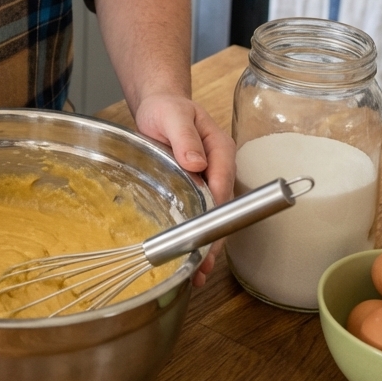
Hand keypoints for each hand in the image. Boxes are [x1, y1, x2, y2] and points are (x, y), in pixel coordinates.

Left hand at [132, 93, 235, 287]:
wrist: (159, 107)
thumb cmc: (167, 108)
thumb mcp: (173, 116)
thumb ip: (184, 137)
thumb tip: (196, 162)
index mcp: (220, 150)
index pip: (222, 185)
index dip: (216, 212)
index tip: (207, 235)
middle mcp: (219, 168)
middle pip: (221, 208)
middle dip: (214, 238)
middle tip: (203, 266)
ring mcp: (209, 180)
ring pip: (212, 216)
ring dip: (207, 244)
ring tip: (197, 273)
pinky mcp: (196, 189)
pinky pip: (199, 214)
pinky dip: (196, 235)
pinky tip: (189, 257)